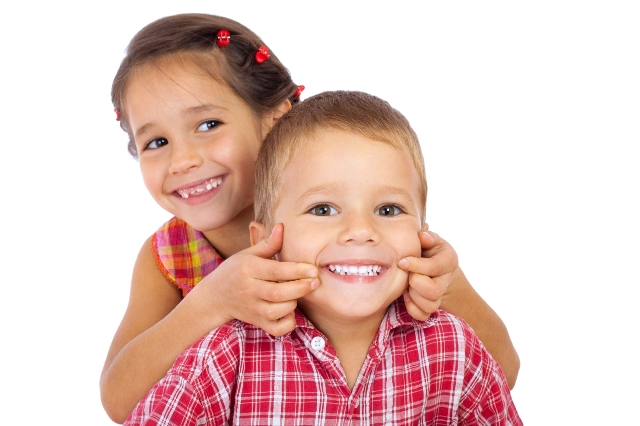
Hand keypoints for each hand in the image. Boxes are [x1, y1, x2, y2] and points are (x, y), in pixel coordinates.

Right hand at [194, 224, 318, 335]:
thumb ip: (268, 244)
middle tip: (315, 282)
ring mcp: (252, 309)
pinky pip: (275, 329)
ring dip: (292, 304)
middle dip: (300, 288)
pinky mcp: (256, 322)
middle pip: (278, 293)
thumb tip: (282, 227)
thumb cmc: (235, 271)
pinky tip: (289, 312)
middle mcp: (249, 290)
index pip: (275, 270)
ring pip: (277, 311)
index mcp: (248, 269)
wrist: (215, 297)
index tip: (313, 269)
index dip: (296, 270)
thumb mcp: (247, 254)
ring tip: (297, 294)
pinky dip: (287, 323)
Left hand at [398, 228, 458, 320]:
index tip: (401, 262)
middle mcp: (446, 279)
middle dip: (415, 284)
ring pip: (430, 305)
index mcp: (448, 260)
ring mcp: (440, 295)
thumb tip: (422, 236)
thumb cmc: (426, 248)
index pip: (435, 267)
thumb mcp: (429, 239)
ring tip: (406, 287)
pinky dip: (413, 309)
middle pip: (434, 290)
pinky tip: (406, 297)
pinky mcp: (431, 306)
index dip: (416, 265)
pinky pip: (424, 315)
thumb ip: (427, 237)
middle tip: (406, 276)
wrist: (431, 266)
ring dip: (414, 297)